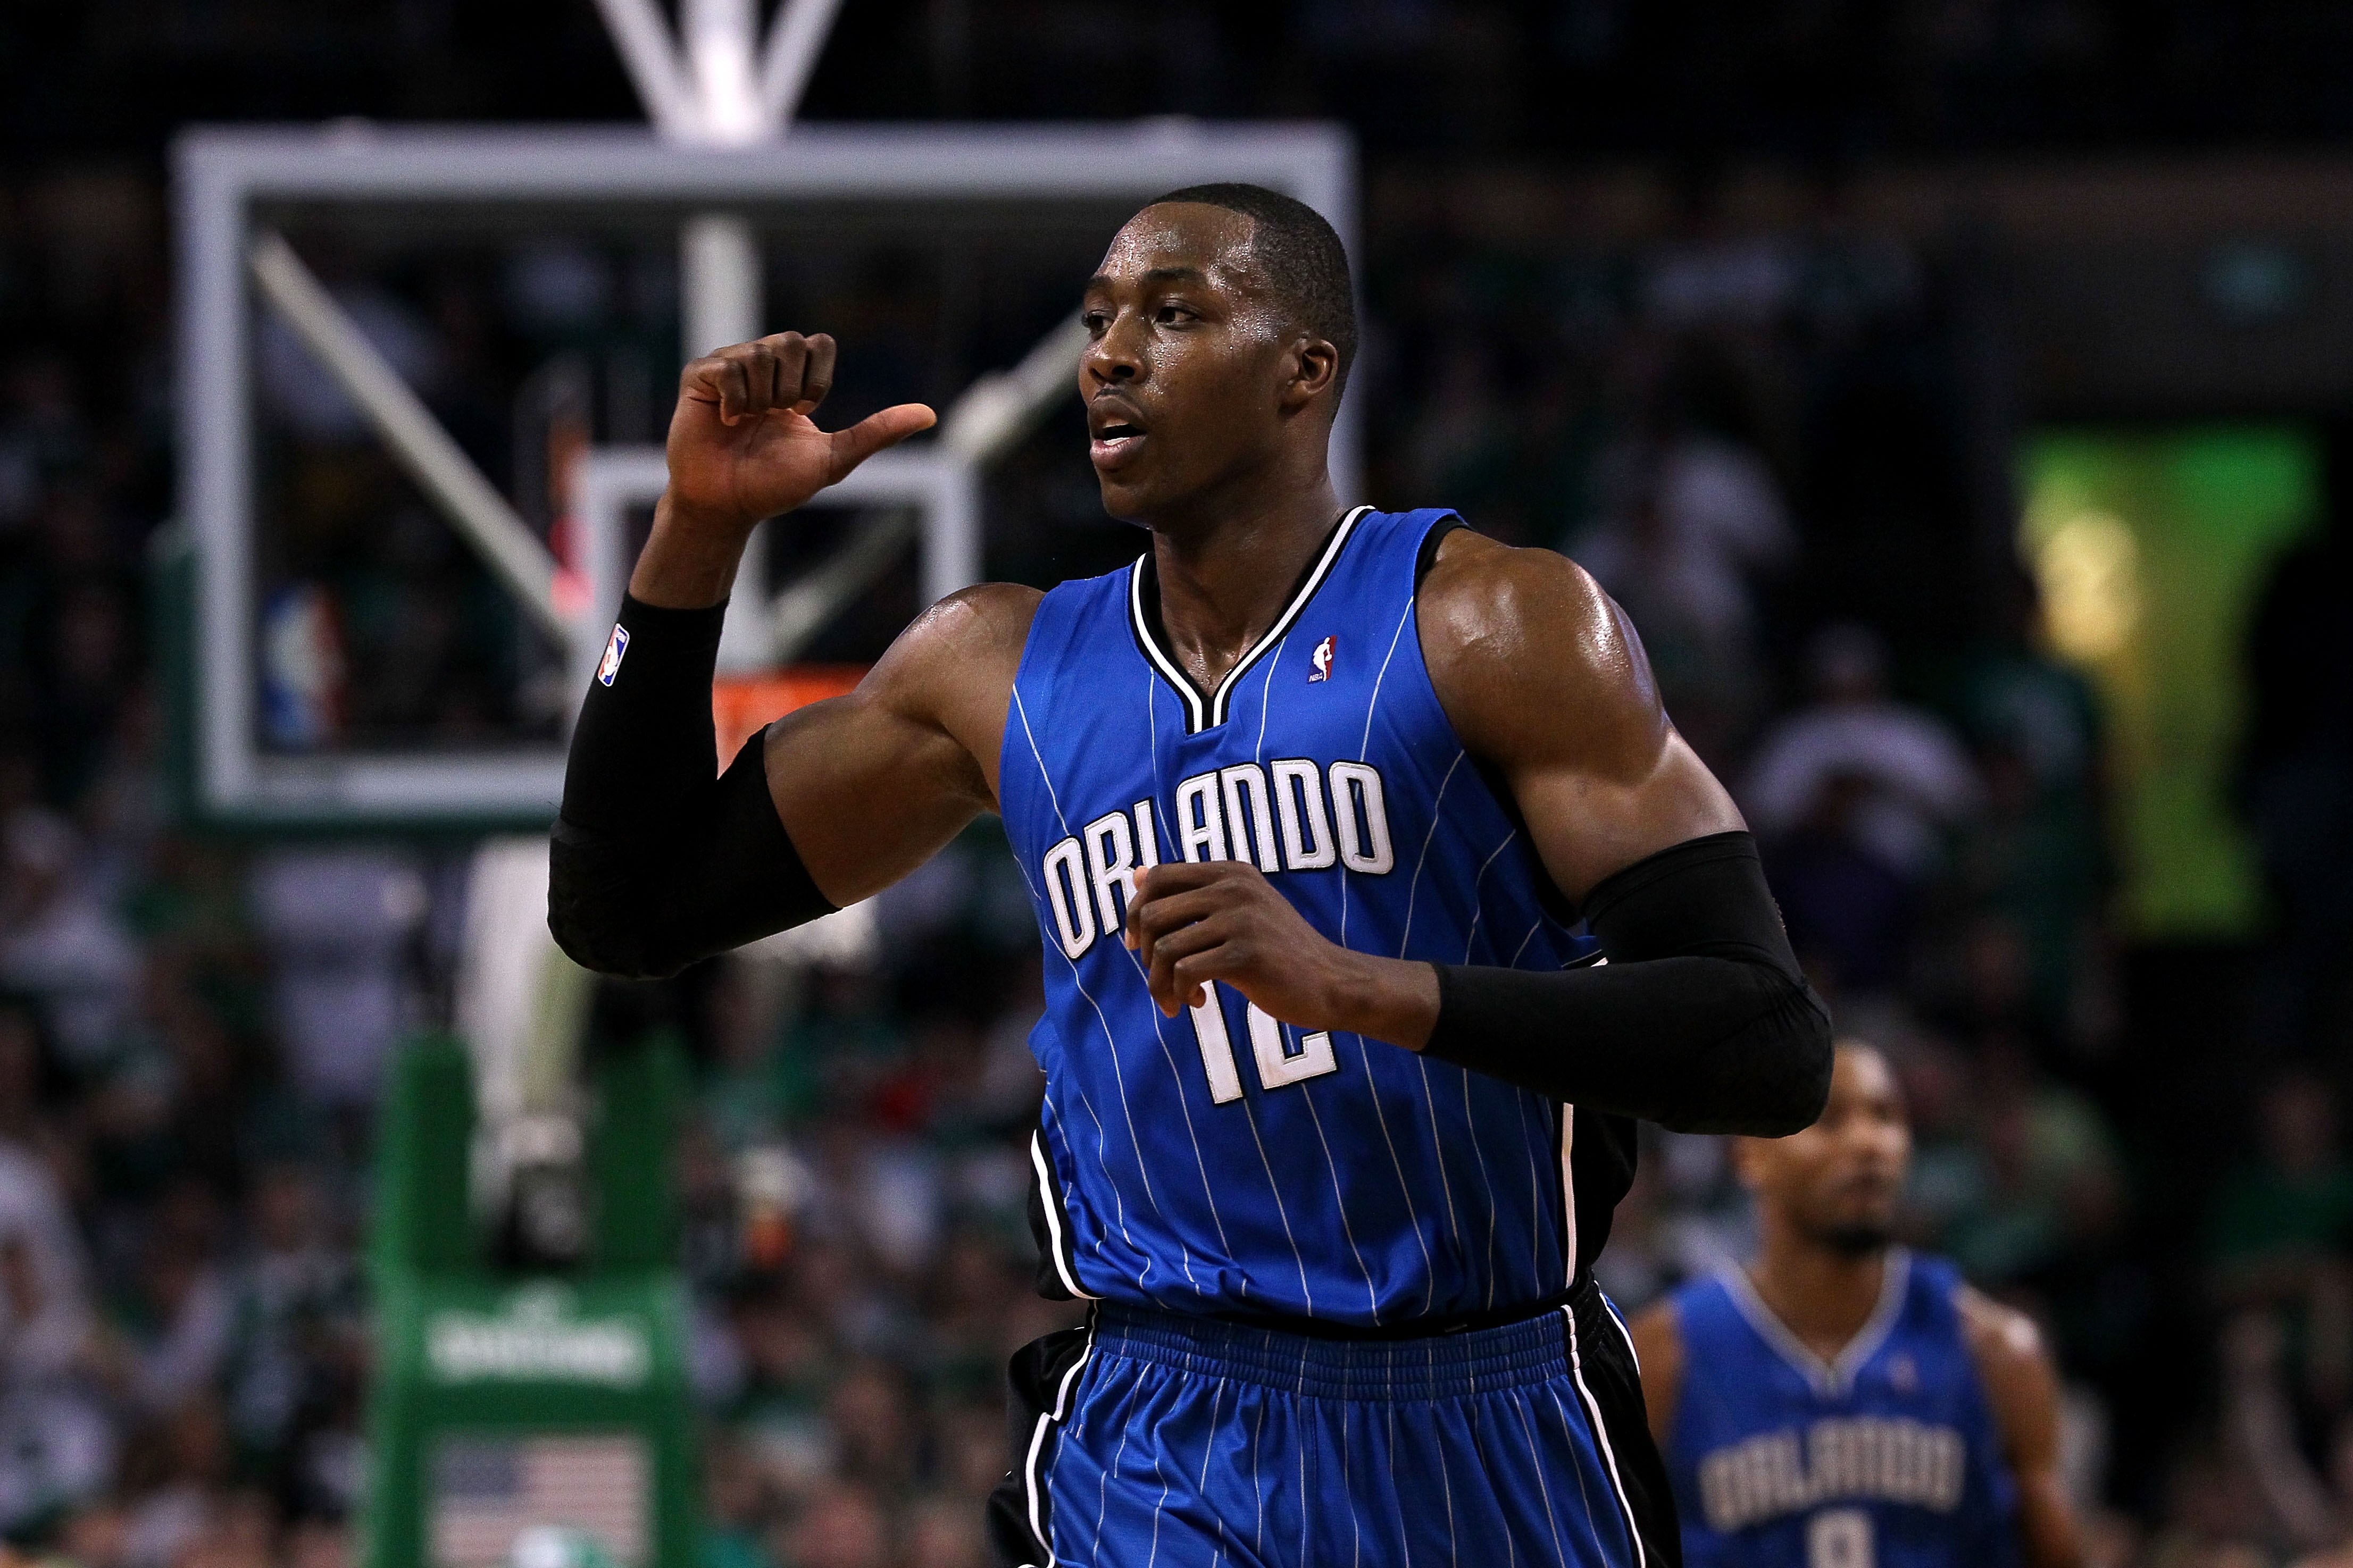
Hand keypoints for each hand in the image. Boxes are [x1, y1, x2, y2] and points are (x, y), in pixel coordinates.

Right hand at [664, 332, 935, 535]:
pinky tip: (726, 420)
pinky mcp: (698, 376)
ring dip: (760, 399)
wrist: (727, 505)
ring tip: (746, 424)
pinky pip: (726, 366)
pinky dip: (733, 399)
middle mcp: (761, 365)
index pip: (819, 343)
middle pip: (790, 342)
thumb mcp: (835, 457)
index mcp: (792, 378)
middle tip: (772, 420)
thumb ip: (877, 432)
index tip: (803, 412)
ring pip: (759, 353)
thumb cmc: (775, 484)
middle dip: (789, 390)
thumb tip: (930, 414)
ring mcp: (728, 367)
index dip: (817, 380)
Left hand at [1122, 861, 1439, 1048]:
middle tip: (1161, 979)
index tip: (1142, 946)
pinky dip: (1180, 994)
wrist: (1332, 982)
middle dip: (1145, 955)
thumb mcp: (1237, 912)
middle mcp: (1233, 887)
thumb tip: (1135, 874)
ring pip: (1165, 948)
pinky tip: (1198, 1002)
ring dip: (1159, 983)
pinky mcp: (1246, 953)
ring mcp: (1241, 919)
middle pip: (1152, 913)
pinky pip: (1185, 972)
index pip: (1157, 877)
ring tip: (1177, 999)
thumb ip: (1189, 894)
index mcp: (1230, 872)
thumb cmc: (1279, 952)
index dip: (1136, 912)